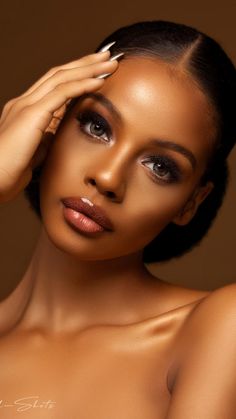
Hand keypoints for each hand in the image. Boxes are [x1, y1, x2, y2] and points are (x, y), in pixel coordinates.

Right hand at [0, 50, 117, 202]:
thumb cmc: (11, 170)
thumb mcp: (36, 150)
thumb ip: (47, 137)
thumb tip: (60, 132)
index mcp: (25, 110)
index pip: (54, 84)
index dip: (77, 75)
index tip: (98, 71)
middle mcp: (24, 102)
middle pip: (59, 74)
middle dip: (85, 64)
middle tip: (108, 56)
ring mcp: (26, 105)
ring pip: (61, 77)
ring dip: (88, 68)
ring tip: (110, 62)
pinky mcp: (31, 115)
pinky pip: (61, 93)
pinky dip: (82, 85)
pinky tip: (100, 81)